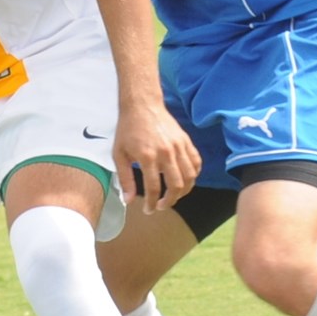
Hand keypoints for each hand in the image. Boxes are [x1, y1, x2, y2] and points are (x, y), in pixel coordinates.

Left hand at [115, 97, 200, 215]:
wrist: (142, 105)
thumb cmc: (128, 130)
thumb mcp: (119, 154)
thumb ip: (125, 179)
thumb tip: (129, 200)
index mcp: (148, 156)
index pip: (154, 188)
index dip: (152, 204)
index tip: (149, 210)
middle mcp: (166, 152)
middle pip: (176, 186)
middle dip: (170, 201)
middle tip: (161, 206)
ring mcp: (179, 146)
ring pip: (190, 176)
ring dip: (183, 191)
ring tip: (173, 195)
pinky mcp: (186, 141)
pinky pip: (196, 162)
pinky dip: (194, 174)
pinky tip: (185, 179)